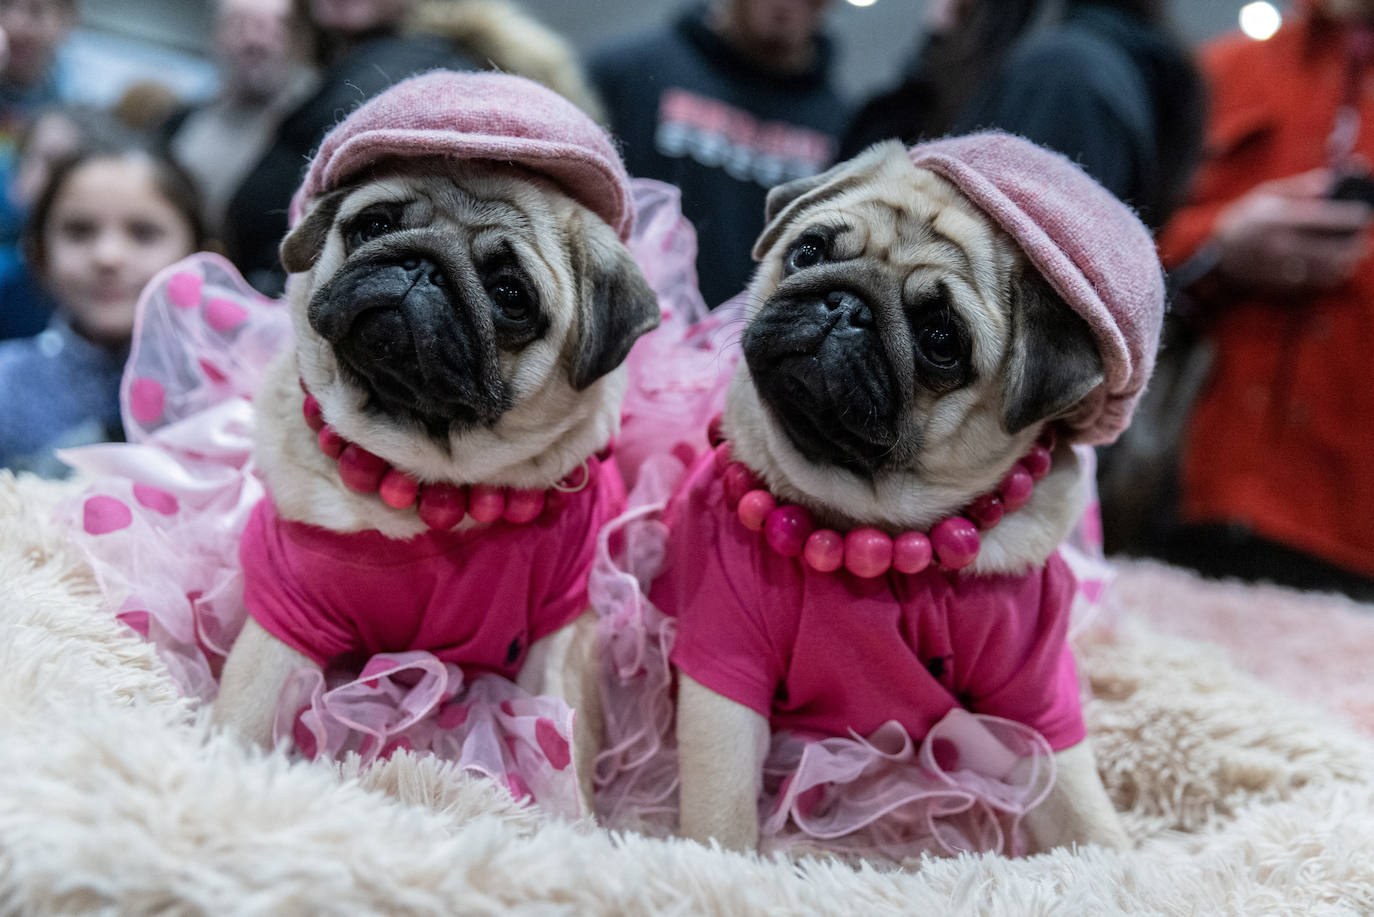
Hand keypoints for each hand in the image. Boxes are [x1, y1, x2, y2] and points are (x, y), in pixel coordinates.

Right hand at [1212, 169, 1372, 296]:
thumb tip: (1329, 182)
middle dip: (1353, 245)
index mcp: (1277, 218)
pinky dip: (1330, 277)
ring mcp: (1279, 267)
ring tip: (1356, 255)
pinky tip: (1338, 269)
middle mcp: (1279, 244)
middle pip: (1329, 249)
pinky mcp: (1278, 283)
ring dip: (1346, 263)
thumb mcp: (1264, 193)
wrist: (1216, 254)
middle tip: (1363, 239)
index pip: (1322, 218)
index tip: (1365, 215)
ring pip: (1325, 270)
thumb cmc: (1243, 218)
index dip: (1348, 217)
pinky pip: (1313, 283)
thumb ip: (1298, 187)